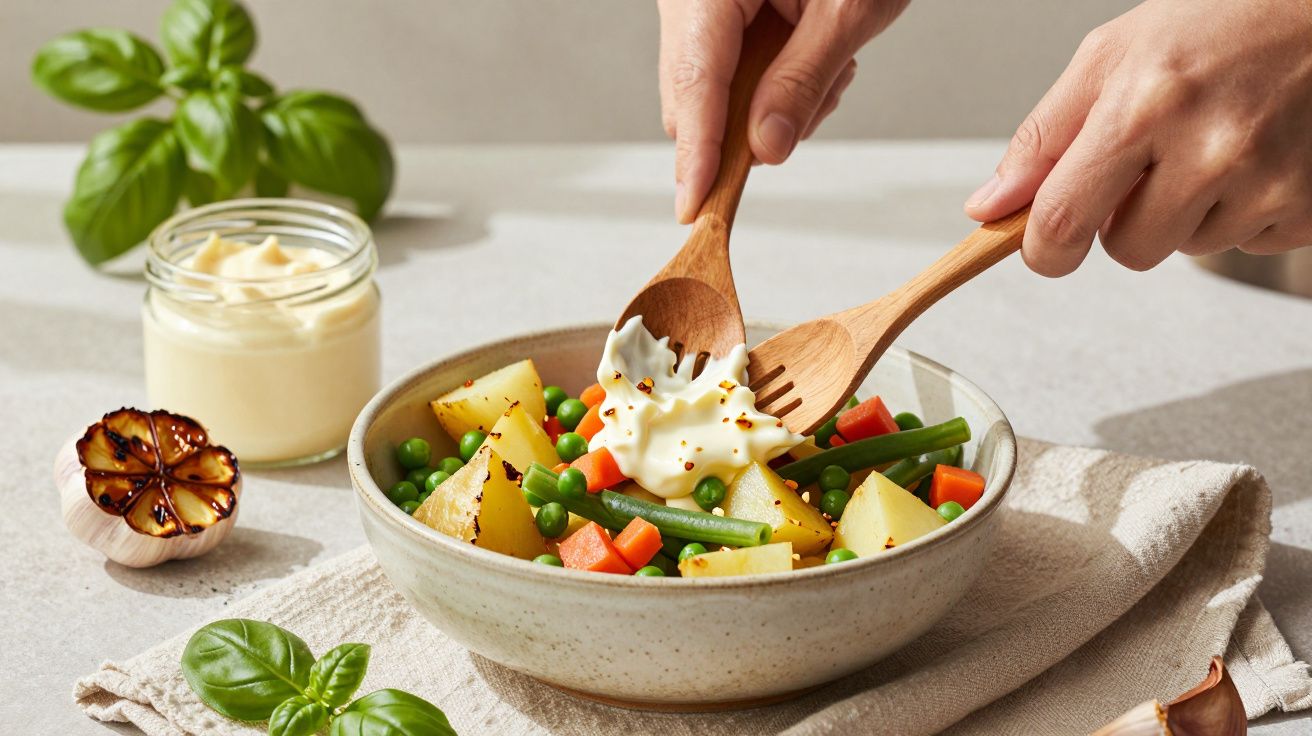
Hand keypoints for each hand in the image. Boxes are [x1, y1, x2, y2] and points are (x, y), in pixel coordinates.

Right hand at [659, 0, 907, 222]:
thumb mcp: (850, 9)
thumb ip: (803, 82)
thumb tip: (765, 150)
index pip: (694, 82)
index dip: (696, 152)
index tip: (695, 206)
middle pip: (691, 96)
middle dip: (746, 125)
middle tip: (810, 106)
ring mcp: (695, 4)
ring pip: (708, 91)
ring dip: (766, 103)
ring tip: (826, 61)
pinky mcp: (712, 13)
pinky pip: (724, 69)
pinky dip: (769, 80)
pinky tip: (810, 52)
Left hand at [965, 0, 1311, 275]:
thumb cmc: (1219, 21)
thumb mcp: (1112, 56)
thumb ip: (1043, 136)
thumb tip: (990, 206)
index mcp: (1144, 106)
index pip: (1062, 220)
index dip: (1043, 248)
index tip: (1045, 246)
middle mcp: (1209, 149)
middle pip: (1127, 251)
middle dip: (1125, 219)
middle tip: (1155, 159)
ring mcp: (1267, 182)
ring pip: (1186, 249)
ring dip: (1187, 211)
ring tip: (1214, 143)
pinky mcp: (1308, 207)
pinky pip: (1245, 244)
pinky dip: (1241, 210)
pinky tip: (1255, 155)